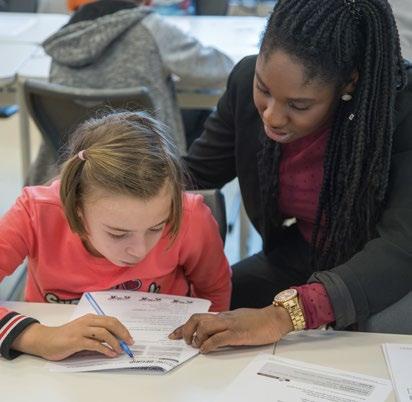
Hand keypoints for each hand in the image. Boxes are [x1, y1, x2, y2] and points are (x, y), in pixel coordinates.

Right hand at [11, 313, 133, 360]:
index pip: (111, 320)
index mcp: (90, 318)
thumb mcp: (83, 331)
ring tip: (120, 350)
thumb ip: (96, 334)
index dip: (122, 328)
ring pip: (104, 333)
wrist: (45, 340)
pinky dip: (105, 349)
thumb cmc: (65, 337)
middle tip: (129, 343)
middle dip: (122, 333)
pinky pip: (94, 344)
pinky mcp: (75, 341)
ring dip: (115, 342)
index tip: (129, 337)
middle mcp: (87, 322)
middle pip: (110, 323)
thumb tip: (114, 341)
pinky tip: (110, 354)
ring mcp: (81, 330)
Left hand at [169, 306, 293, 352]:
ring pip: (205, 327)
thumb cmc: (259, 320)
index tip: (174, 334)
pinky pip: (218, 338)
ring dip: (197, 338)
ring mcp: (230, 325)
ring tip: (197, 346)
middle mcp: (224, 318)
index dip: (184, 326)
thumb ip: (225, 324)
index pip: (199, 317)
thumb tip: (214, 331)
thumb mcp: (238, 319)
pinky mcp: (238, 334)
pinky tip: (206, 350)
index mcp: (223, 316)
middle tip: (183, 341)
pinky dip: (208, 345)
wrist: (275, 318)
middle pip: (197, 318)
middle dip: (186, 330)